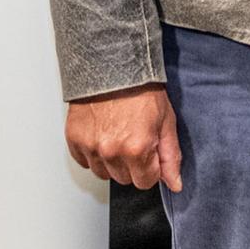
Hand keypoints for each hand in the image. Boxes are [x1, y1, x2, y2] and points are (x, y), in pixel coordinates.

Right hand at [65, 82, 181, 191]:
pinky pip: (84, 162)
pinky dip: (93, 153)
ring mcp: (90, 146)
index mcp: (137, 148)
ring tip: (117, 135)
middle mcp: (111, 151)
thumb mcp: (166, 121)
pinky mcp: (74, 139)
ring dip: (111, 161)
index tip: (149, 151)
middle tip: (134, 138)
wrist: (112, 65)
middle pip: (124, 179)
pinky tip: (102, 134)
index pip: (145, 182)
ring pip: (103, 173)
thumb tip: (175, 184)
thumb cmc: (141, 88)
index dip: (150, 167)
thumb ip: (170, 157)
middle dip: (132, 164)